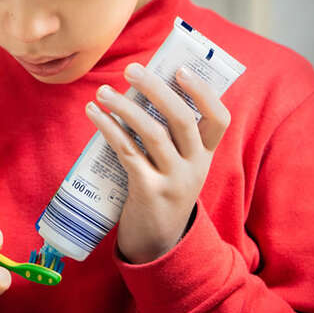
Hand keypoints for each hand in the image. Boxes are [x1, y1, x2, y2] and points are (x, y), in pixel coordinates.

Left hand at [85, 63, 230, 263]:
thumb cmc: (163, 192)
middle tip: (131, 70)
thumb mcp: (179, 166)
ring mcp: (174, 180)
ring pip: (152, 133)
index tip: (179, 68)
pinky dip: (109, 128)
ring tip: (103, 91)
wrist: (158, 244)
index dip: (202, 91)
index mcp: (206, 155)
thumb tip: (142, 90)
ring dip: (125, 107)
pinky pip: (127, 151)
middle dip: (155, 88)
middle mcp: (195, 166)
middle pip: (181, 118)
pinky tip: (94, 114)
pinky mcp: (148, 191)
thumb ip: (171, 136)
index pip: (219, 118)